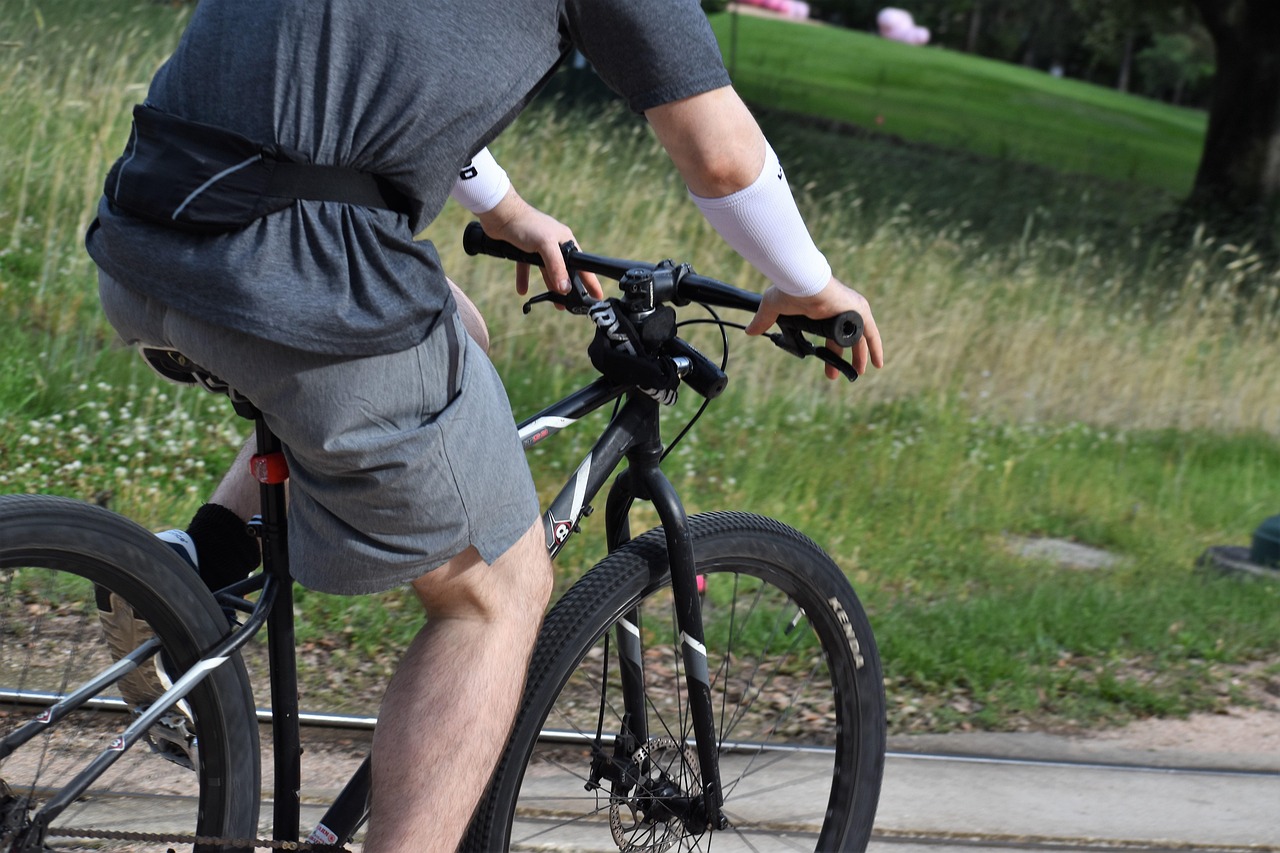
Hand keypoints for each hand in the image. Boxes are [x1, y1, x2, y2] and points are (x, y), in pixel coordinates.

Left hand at [475, 190, 602, 299]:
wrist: (500, 214)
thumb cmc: (526, 224)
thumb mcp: (545, 245)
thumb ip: (556, 267)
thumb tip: (565, 288)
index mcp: (565, 240)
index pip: (581, 265)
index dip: (589, 280)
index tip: (596, 294)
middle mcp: (554, 244)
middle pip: (564, 270)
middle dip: (568, 288)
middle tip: (574, 304)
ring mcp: (538, 247)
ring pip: (547, 271)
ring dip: (549, 286)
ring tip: (555, 303)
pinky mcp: (523, 250)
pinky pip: (527, 268)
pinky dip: (525, 278)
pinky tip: (522, 291)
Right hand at [745, 278, 884, 379]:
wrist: (801, 281)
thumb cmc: (789, 289)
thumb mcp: (774, 309)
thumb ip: (763, 321)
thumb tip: (749, 331)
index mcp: (823, 310)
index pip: (830, 334)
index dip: (828, 350)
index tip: (825, 363)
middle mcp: (841, 310)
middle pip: (845, 340)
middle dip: (841, 358)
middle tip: (834, 375)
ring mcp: (851, 311)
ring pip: (859, 339)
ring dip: (859, 357)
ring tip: (857, 374)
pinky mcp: (859, 312)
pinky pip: (871, 334)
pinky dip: (875, 348)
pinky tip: (877, 364)